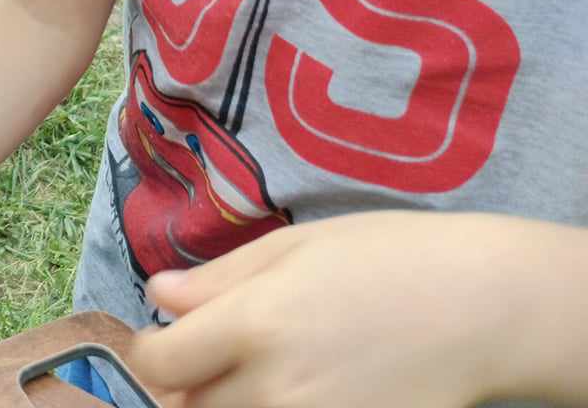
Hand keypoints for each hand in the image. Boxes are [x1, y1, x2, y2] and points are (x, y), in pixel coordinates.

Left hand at [126, 212, 510, 407]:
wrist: (484, 308)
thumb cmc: (388, 258)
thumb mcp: (293, 247)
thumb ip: (218, 279)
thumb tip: (159, 298)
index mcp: (254, 325)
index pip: (159, 365)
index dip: (154, 353)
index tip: (168, 339)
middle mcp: (276, 387)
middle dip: (189, 386)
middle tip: (211, 359)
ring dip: (229, 405)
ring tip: (258, 373)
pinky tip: (297, 392)